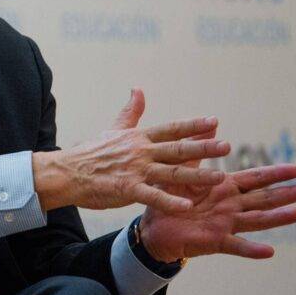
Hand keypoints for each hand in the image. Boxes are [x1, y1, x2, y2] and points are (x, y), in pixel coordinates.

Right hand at [33, 88, 229, 213]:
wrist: (68, 171)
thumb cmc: (91, 152)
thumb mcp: (114, 129)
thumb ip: (131, 111)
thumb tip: (138, 88)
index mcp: (139, 138)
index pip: (171, 129)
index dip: (193, 126)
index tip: (215, 122)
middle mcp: (141, 151)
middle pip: (178, 149)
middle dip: (204, 148)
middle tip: (227, 146)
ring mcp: (135, 170)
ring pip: (171, 172)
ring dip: (197, 176)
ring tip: (220, 178)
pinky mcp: (127, 189)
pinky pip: (152, 196)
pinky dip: (170, 201)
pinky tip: (188, 206)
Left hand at [138, 163, 295, 262]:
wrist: (155, 226)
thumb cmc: (171, 197)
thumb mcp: (184, 170)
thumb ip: (197, 149)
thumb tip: (211, 123)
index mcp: (225, 188)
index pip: (255, 179)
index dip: (275, 174)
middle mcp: (231, 206)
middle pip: (263, 198)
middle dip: (287, 194)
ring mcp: (226, 224)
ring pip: (257, 220)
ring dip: (278, 217)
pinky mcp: (215, 241)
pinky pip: (236, 245)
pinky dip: (252, 249)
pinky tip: (270, 251)